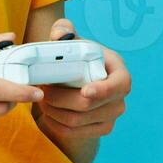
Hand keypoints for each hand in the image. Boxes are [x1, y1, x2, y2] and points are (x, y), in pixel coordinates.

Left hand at [32, 19, 130, 141]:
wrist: (79, 81)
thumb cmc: (78, 58)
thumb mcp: (72, 41)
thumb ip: (63, 29)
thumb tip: (59, 34)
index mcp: (119, 72)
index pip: (119, 85)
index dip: (103, 90)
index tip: (85, 91)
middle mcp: (119, 97)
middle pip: (89, 106)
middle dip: (61, 99)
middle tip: (42, 90)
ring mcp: (112, 116)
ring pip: (77, 121)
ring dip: (54, 111)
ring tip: (42, 99)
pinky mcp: (101, 129)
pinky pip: (74, 133)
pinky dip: (56, 124)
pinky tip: (48, 113)